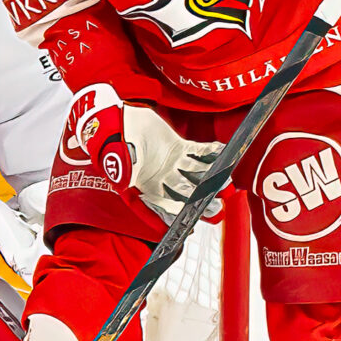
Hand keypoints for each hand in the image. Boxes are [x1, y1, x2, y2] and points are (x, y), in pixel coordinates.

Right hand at [64, 84, 223, 223]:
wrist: (117, 120)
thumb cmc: (115, 141)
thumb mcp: (119, 162)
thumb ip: (125, 173)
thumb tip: (126, 186)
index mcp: (148, 185)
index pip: (166, 204)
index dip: (179, 214)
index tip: (193, 221)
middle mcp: (162, 177)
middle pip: (186, 191)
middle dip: (201, 198)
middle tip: (215, 207)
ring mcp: (171, 162)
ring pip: (196, 172)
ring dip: (211, 176)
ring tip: (225, 181)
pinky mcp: (177, 146)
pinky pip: (198, 151)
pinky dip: (210, 152)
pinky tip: (222, 152)